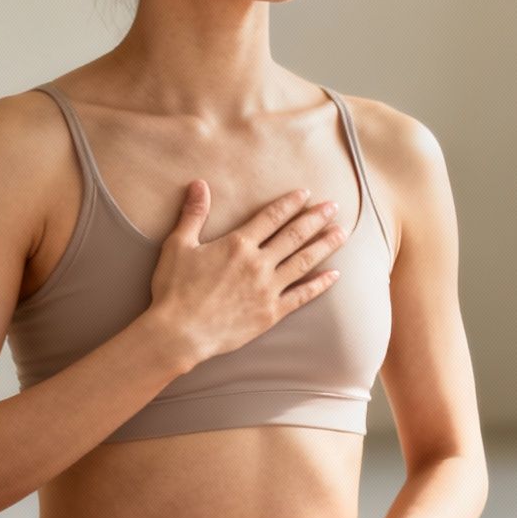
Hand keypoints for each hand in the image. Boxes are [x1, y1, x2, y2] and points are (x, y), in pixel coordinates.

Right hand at [148, 182, 347, 367]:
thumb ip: (193, 214)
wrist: (179, 333)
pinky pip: (302, 296)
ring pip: (304, 262)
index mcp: (238, 244)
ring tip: (342, 233)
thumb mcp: (178, 246)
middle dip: (316, 218)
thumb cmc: (174, 290)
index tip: (307, 194)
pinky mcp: (271, 313)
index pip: (272, 217)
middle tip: (334, 206)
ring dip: (325, 246)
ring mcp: (268, 289)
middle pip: (295, 235)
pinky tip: (334, 276)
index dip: (291, 203)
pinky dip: (320, 285)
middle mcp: (258, 263)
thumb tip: (199, 184)